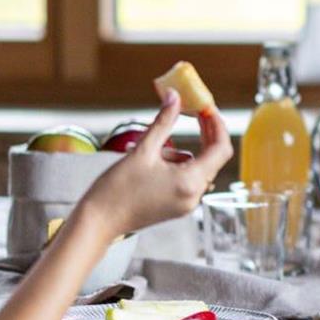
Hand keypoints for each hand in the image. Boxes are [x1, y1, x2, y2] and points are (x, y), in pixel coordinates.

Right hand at [73, 89, 233, 239]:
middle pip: (212, 158)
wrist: (99, 223)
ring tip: (149, 150)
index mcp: (190, 182)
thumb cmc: (117, 190)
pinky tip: (150, 163)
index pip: (221, 149)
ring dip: (180, 152)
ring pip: (196, 168)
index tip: (207, 108)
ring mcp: (187, 204)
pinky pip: (186, 179)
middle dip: (204, 134)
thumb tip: (174, 96)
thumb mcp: (143, 150)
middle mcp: (194, 196)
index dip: (217, 125)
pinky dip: (175, 165)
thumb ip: (163, 122)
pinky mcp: (177, 207)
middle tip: (193, 111)